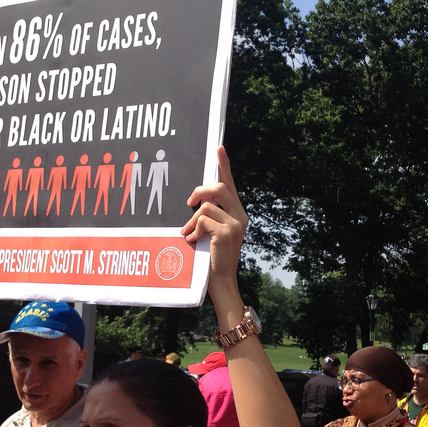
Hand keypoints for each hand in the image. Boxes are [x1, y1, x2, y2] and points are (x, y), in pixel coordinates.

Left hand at [181, 146, 246, 292]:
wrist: (220, 279)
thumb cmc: (212, 255)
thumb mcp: (212, 231)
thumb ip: (210, 214)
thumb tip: (195, 200)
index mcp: (236, 212)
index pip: (229, 183)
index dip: (224, 164)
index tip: (219, 147)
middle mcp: (240, 215)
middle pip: (219, 187)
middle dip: (200, 191)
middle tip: (188, 202)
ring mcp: (236, 223)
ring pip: (207, 205)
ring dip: (192, 219)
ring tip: (187, 232)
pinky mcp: (228, 232)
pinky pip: (203, 219)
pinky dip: (194, 229)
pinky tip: (194, 241)